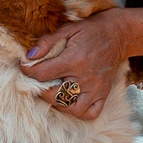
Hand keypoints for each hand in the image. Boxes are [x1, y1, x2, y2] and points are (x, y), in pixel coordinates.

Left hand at [23, 8, 142, 122]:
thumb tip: (29, 56)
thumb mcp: (67, 29)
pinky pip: (91, 113)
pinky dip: (80, 112)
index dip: (28, 71)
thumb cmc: (90, 30)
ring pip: (73, 109)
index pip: (43, 74)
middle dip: (42, 90)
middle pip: (55, 95)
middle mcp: (85, 78)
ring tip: (54, 93)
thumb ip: (47, 42)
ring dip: (59, 104)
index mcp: (74, 60)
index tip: (25, 68)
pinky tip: (71, 102)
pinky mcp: (104, 93)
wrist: (118, 34)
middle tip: (39, 82)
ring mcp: (96, 88)